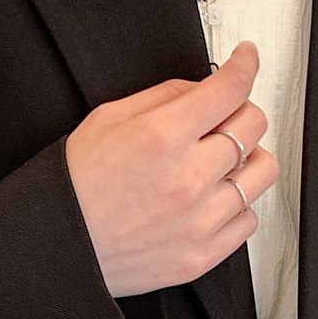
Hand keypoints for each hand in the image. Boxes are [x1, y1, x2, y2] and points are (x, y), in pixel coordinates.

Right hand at [64, 40, 278, 297]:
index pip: (231, 87)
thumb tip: (202, 89)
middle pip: (253, 125)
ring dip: (249, 159)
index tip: (246, 61)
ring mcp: (198, 221)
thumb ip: (163, 98)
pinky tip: (214, 201)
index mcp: (163, 137)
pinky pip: (247, 222)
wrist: (55, 247)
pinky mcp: (199, 256)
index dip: (245, 65)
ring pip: (261, 173)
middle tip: (225, 117)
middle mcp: (188, 178)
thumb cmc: (74, 188)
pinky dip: (237, 206)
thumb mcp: (107, 120)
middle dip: (241, 111)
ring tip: (225, 162)